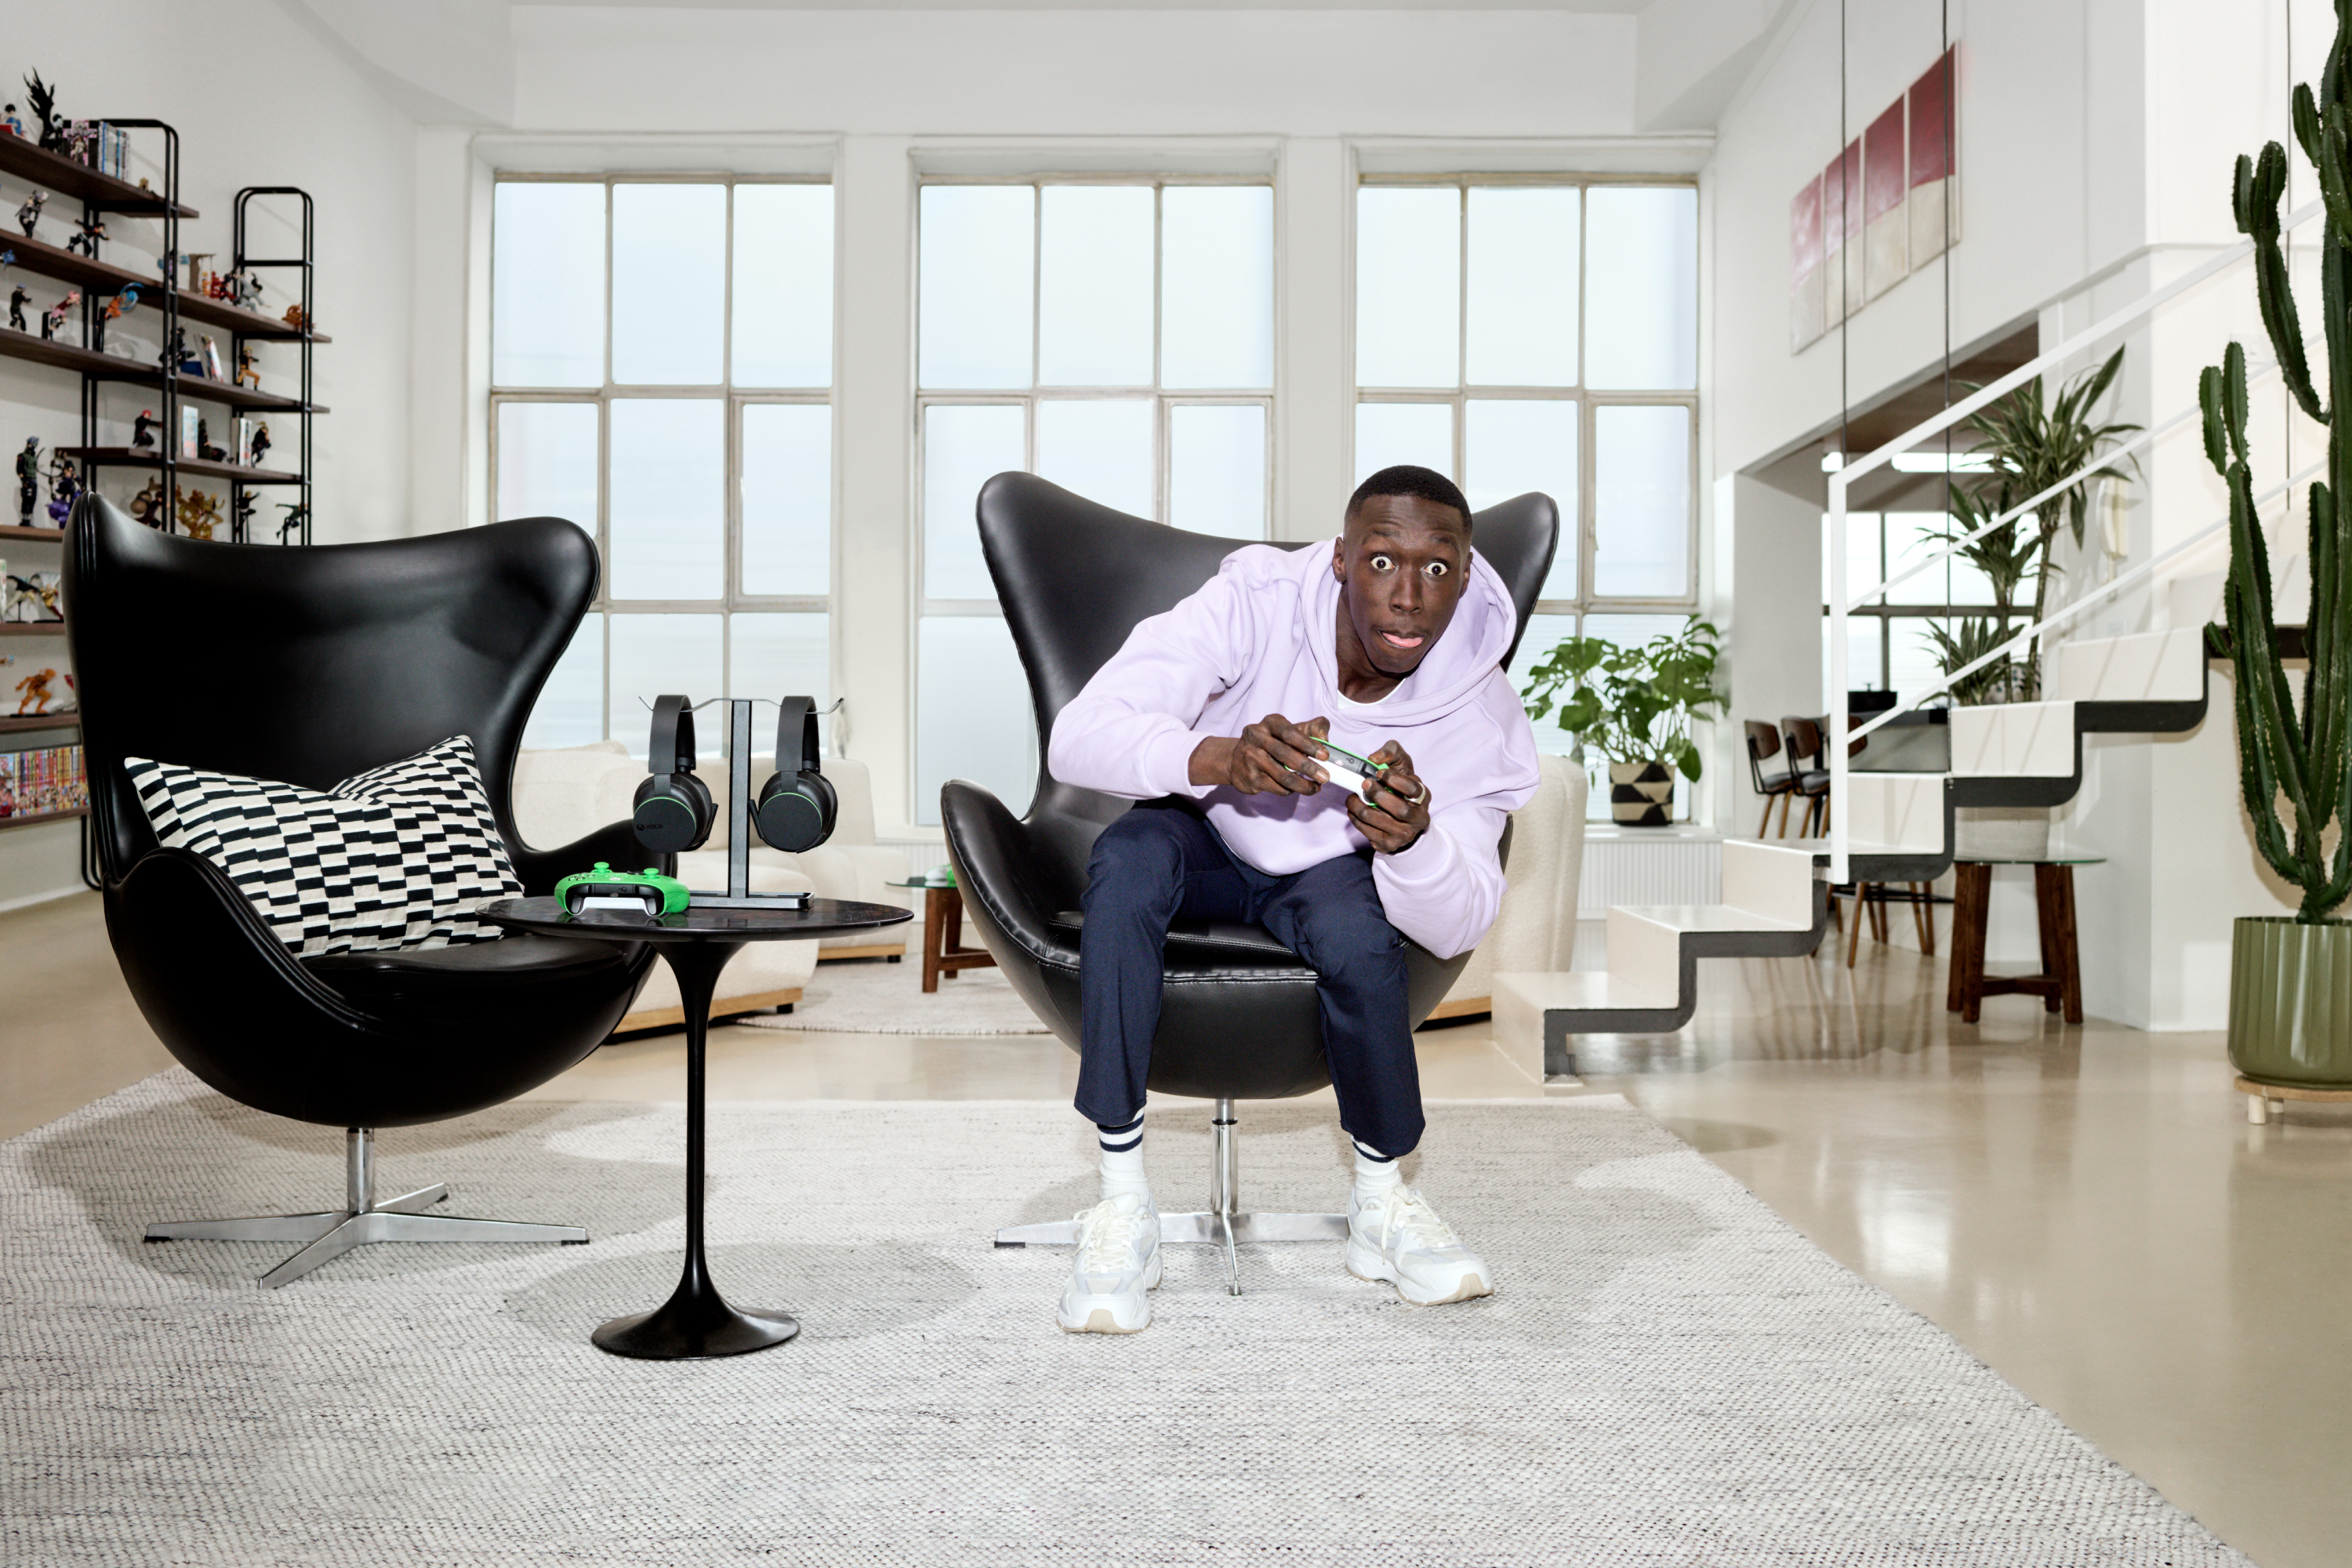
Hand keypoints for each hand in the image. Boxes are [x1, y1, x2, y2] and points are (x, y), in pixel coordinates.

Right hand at [1190, 713, 1332, 794]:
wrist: (1236, 760)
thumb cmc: (1271, 743)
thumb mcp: (1290, 730)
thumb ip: (1312, 728)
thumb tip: (1325, 738)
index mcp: (1269, 723)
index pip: (1290, 733)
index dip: (1308, 744)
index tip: (1325, 756)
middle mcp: (1257, 738)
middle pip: (1286, 755)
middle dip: (1308, 768)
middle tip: (1325, 777)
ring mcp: (1251, 758)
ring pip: (1282, 776)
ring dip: (1303, 785)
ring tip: (1316, 788)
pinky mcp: (1250, 777)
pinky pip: (1276, 787)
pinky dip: (1290, 790)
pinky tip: (1298, 789)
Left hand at [1346, 740, 1429, 853]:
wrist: (1402, 821)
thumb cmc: (1399, 788)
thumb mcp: (1400, 765)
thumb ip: (1391, 752)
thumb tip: (1374, 758)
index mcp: (1423, 797)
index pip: (1413, 789)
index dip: (1395, 780)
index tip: (1379, 773)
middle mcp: (1418, 818)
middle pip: (1400, 809)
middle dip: (1378, 795)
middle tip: (1363, 784)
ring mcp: (1404, 834)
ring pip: (1379, 821)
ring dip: (1360, 807)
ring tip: (1351, 797)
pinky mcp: (1389, 844)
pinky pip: (1368, 833)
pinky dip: (1356, 820)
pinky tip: (1354, 811)